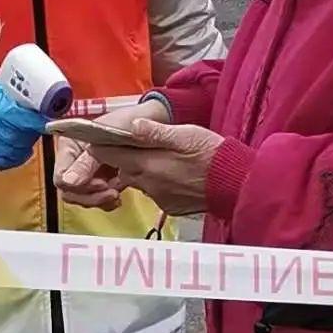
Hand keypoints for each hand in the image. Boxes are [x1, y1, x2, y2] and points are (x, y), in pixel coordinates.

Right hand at [0, 77, 47, 169]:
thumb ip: (18, 100)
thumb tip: (42, 105)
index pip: (19, 116)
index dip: (35, 120)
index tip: (48, 119)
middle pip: (18, 137)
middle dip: (31, 132)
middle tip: (37, 126)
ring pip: (13, 152)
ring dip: (24, 145)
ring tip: (26, 135)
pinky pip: (3, 162)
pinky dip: (14, 157)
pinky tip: (18, 148)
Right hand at [54, 99, 170, 210]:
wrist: (150, 122)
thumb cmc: (127, 121)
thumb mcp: (106, 138)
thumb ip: (87, 160)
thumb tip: (69, 182)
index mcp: (70, 145)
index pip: (61, 177)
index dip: (78, 185)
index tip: (102, 184)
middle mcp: (75, 159)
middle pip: (70, 191)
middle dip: (91, 195)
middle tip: (112, 191)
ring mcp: (88, 171)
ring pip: (83, 198)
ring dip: (101, 199)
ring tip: (118, 191)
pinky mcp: (101, 180)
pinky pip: (96, 200)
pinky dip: (108, 200)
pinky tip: (120, 193)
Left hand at [69, 119, 223, 215]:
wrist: (234, 183)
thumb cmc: (211, 154)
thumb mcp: (184, 134)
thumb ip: (155, 132)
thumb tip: (131, 126)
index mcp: (148, 163)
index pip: (110, 155)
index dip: (102, 144)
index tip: (98, 137)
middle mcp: (148, 183)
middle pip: (122, 169)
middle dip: (122, 158)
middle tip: (134, 144)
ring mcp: (158, 197)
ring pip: (138, 180)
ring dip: (141, 170)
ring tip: (159, 157)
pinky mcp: (169, 206)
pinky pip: (154, 191)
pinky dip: (157, 181)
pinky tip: (173, 173)